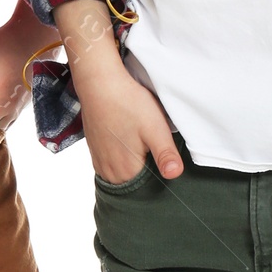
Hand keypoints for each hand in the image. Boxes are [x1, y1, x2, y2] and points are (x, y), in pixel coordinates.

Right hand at [78, 63, 182, 185]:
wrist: (99, 84)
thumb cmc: (128, 103)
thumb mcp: (155, 128)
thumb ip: (166, 155)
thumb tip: (175, 175)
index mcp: (127, 171)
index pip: (150, 187)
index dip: (161, 172)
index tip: (164, 155)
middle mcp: (110, 173)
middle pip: (136, 182)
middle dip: (148, 170)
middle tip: (153, 145)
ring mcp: (100, 163)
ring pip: (124, 174)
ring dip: (134, 165)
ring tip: (140, 142)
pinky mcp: (95, 152)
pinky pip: (113, 165)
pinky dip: (122, 158)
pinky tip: (128, 141)